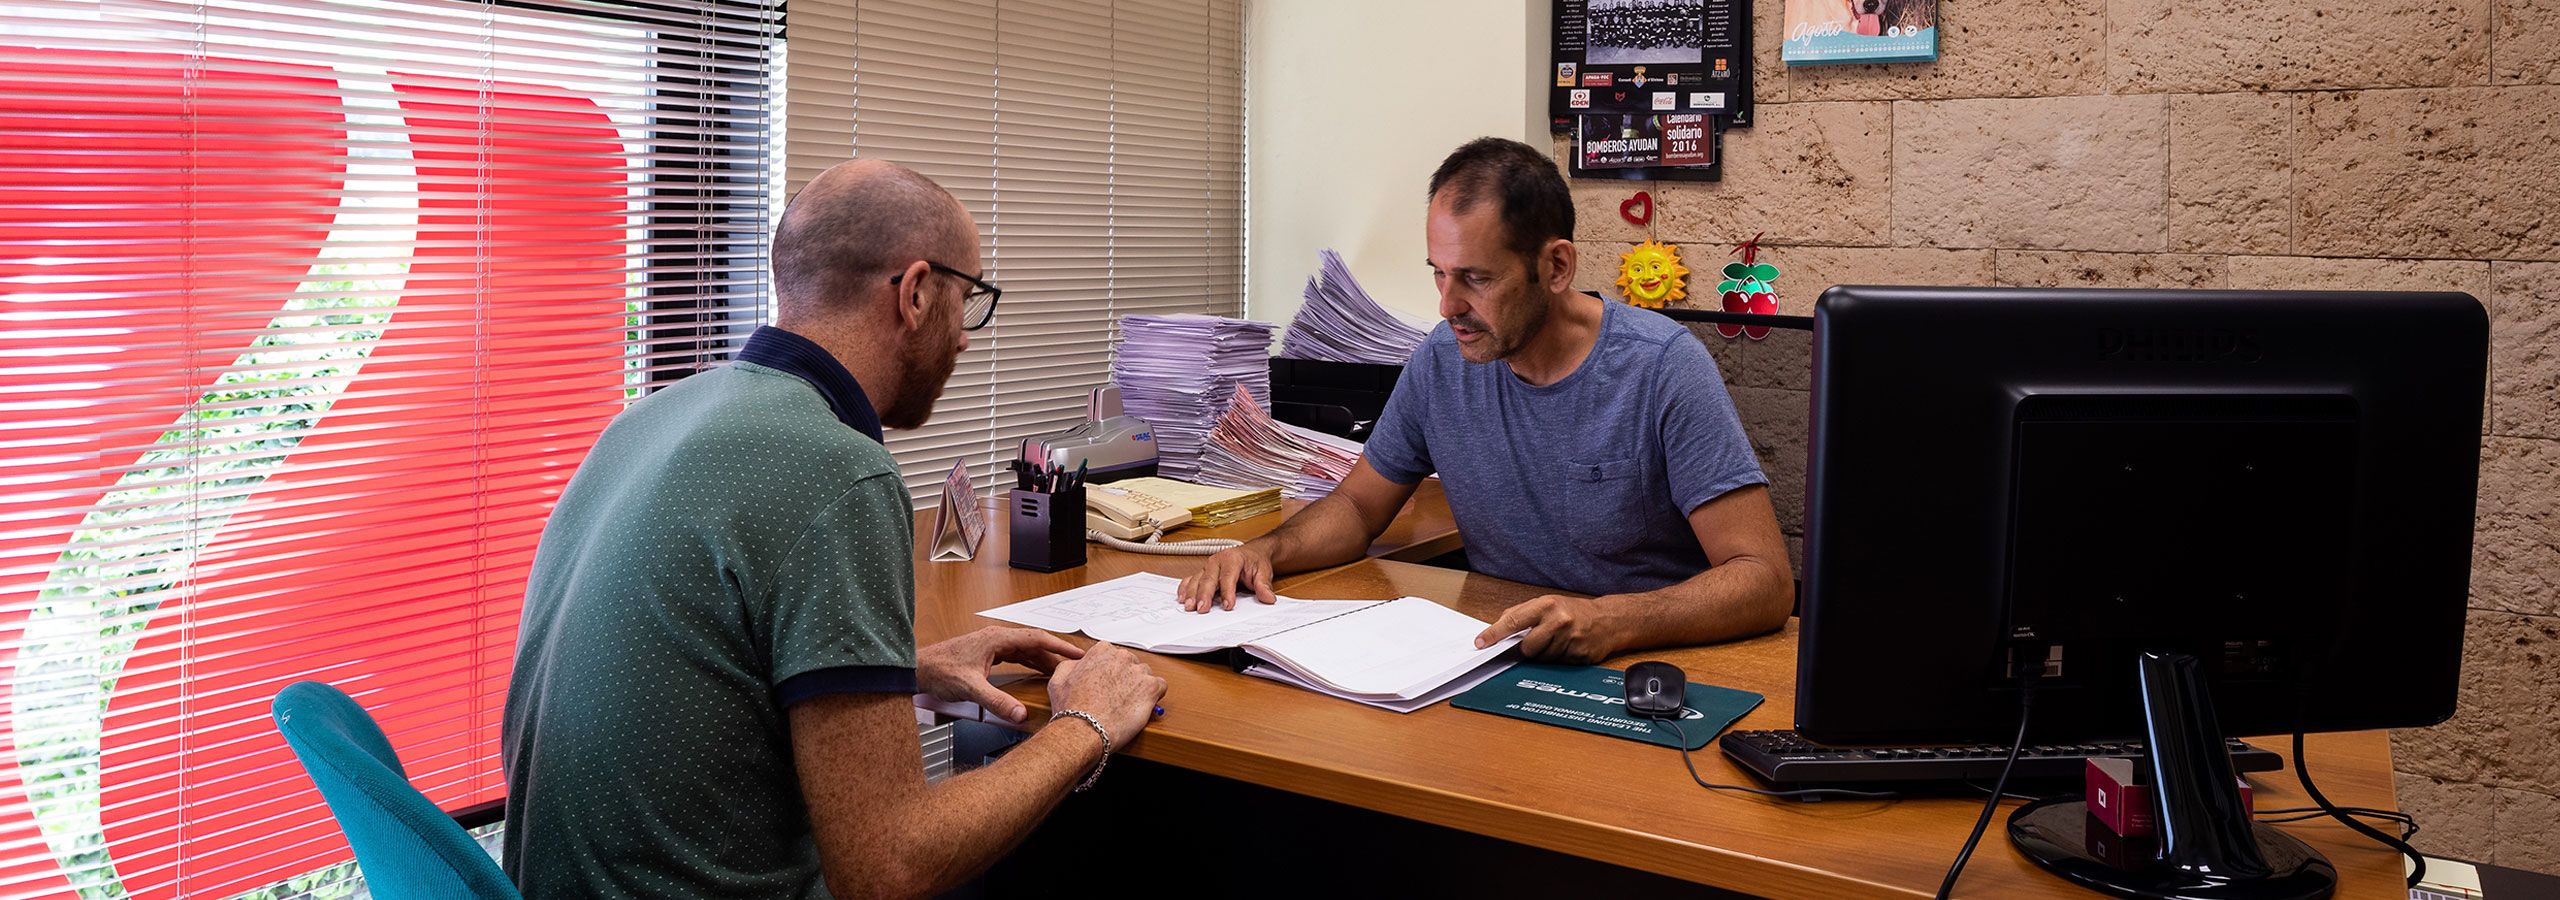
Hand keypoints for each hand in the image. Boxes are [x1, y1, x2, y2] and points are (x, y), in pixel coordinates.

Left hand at [916, 626, 1083, 723]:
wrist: (918, 669)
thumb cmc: (939, 671)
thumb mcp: (971, 688)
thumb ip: (997, 702)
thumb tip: (1020, 714)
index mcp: (996, 638)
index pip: (1036, 638)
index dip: (1059, 646)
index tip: (1077, 654)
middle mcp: (996, 638)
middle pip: (1034, 643)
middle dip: (1055, 654)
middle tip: (1074, 666)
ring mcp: (992, 644)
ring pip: (1025, 649)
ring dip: (1043, 659)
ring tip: (1060, 671)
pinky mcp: (987, 653)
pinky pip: (1016, 655)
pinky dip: (1030, 662)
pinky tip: (1036, 671)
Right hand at [1044, 640, 1167, 743]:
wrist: (1083, 730)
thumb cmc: (1071, 708)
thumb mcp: (1058, 680)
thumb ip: (1071, 665)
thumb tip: (1078, 663)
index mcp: (1101, 651)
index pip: (1112, 655)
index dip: (1109, 671)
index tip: (1106, 683)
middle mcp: (1121, 657)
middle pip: (1130, 664)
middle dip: (1125, 678)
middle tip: (1116, 697)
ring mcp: (1138, 671)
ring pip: (1145, 675)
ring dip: (1139, 687)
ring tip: (1126, 704)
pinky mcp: (1151, 687)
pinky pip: (1160, 686)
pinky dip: (1154, 696)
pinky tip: (1142, 706)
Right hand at [1176, 543, 1276, 611]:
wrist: (1252, 553)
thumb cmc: (1255, 562)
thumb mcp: (1263, 571)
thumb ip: (1264, 585)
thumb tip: (1268, 598)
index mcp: (1232, 558)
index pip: (1228, 577)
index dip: (1227, 592)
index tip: (1228, 606)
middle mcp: (1217, 561)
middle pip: (1208, 579)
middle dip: (1204, 595)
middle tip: (1202, 609)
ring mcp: (1208, 566)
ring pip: (1197, 580)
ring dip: (1191, 593)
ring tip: (1189, 606)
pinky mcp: (1203, 572)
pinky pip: (1191, 579)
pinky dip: (1185, 588)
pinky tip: (1182, 598)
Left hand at [1475, 594, 1623, 663]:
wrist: (1608, 620)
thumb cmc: (1574, 611)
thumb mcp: (1548, 603)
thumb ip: (1521, 614)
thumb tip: (1497, 628)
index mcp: (1547, 605)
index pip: (1513, 621)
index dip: (1494, 634)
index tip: (1480, 643)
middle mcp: (1558, 621)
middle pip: (1527, 647)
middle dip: (1528, 648)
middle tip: (1539, 639)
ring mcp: (1570, 639)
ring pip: (1541, 659)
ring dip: (1544, 654)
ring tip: (1558, 641)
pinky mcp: (1579, 655)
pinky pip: (1557, 665)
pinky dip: (1558, 659)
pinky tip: (1568, 647)